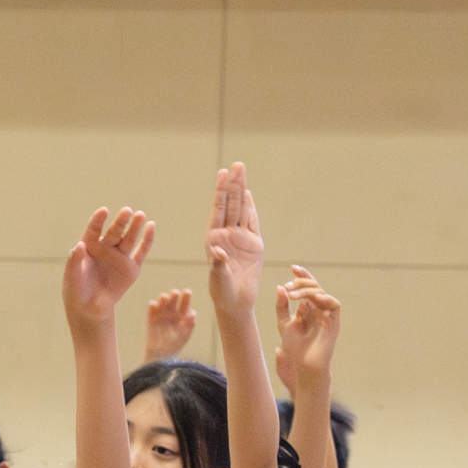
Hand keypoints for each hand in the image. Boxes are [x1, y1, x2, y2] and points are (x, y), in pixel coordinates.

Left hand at [62, 207, 153, 326]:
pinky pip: (141, 252)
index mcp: (89, 246)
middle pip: (114, 232)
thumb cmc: (76, 291)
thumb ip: (74, 262)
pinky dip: (147, 240)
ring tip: (140, 215)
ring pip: (128, 239)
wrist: (89, 310)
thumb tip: (79, 245)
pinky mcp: (131, 268)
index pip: (94, 230)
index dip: (98, 220)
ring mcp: (119, 257)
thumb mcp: (71, 277)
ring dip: (135, 227)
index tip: (103, 211)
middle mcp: (105, 248)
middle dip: (120, 222)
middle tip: (126, 211)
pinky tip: (151, 227)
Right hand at [143, 289, 195, 361]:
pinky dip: (152, 307)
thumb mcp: (184, 336)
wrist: (159, 356)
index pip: (184, 305)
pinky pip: (151, 311)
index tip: (187, 292)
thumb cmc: (174, 346)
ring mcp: (160, 316)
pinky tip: (153, 304)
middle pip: (173, 302)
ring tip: (164, 297)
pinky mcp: (150, 319)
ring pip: (162, 304)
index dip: (186, 298)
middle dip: (173, 296)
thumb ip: (189, 325)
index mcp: (181, 317)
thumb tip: (193, 313)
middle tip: (174, 292)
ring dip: (163, 299)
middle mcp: (171, 314)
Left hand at [204, 162, 264, 313]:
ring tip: (241, 171)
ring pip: (241, 209)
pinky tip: (247, 193)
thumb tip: (217, 251)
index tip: (222, 174)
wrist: (236, 303)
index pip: (218, 210)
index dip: (220, 192)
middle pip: (230, 205)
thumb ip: (218, 264)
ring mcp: (239, 238)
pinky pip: (252, 221)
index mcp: (213, 239)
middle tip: (236, 165)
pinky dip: (250, 207)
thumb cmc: (223, 293)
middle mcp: (225, 235)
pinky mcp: (253, 244)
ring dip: (241, 190)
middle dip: (232, 185)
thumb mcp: (218, 279)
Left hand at [273, 266, 341, 390]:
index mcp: (309, 307)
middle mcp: (319, 309)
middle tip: (289, 286)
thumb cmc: (295, 348)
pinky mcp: (334, 322)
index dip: (302, 275)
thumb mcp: (283, 323)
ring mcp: (327, 315)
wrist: (304, 365)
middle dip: (301, 283)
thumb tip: (280, 286)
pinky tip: (312, 300)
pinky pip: (334, 304)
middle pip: (314, 287)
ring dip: (306, 291)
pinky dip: (324, 299)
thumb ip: (281, 306)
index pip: (308, 286)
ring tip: (292, 295)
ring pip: (321, 293)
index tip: (292, 267)